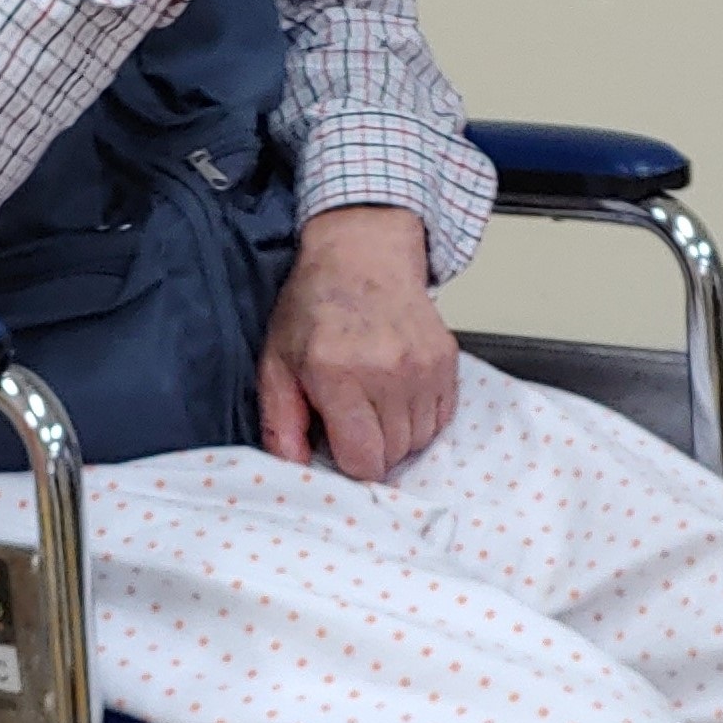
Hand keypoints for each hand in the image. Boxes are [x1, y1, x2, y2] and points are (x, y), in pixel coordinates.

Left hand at [257, 209, 459, 481]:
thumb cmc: (315, 305)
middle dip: (370, 447)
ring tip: (373, 401)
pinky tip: (396, 391)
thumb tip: (293, 468)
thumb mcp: (277, 361)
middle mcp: (387, 373)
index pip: (364, 461)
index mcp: (338, 375)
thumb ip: (281, 421)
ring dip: (396, 434)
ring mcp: (423, 367)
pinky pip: (441, 418)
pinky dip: (420, 416)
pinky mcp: (445, 361)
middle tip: (351, 415)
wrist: (363, 254)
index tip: (336, 442)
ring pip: (419, 440)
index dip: (348, 462)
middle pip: (393, 456)